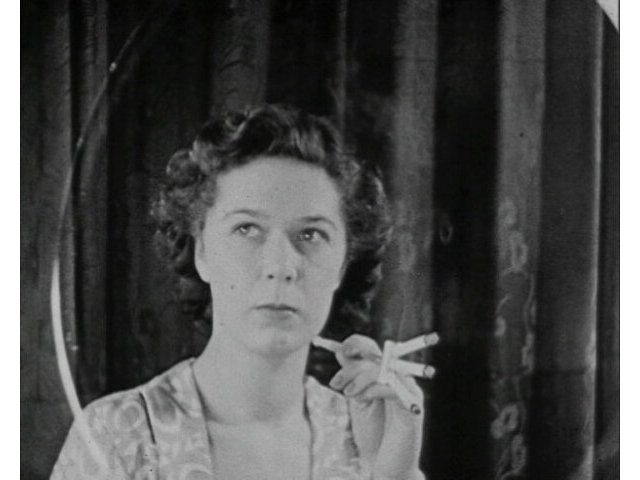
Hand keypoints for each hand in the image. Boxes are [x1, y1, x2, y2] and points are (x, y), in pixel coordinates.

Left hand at [328, 334, 424, 479]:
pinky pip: (393, 387)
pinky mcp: (412, 408)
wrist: (384, 465)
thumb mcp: (357, 400)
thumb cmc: (373, 434)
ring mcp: (408, 391)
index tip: (340, 349)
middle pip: (377, 355)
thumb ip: (353, 376)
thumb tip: (340, 350)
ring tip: (348, 394)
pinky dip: (374, 389)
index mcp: (386, 374)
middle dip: (352, 366)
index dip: (357, 343)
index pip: (373, 347)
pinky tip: (362, 399)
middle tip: (336, 383)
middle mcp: (399, 378)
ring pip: (384, 368)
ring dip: (361, 377)